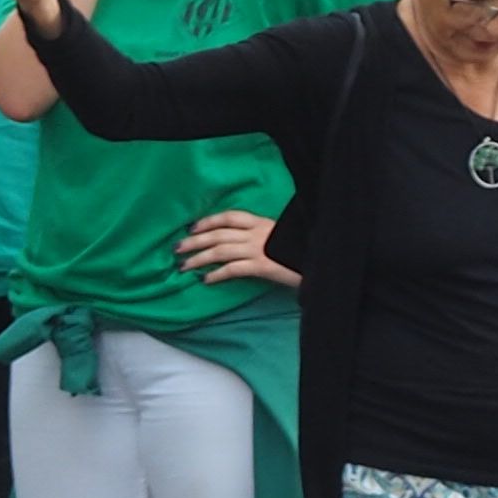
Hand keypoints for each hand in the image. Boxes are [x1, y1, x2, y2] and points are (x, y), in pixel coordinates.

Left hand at [178, 210, 297, 289]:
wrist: (321, 259)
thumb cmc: (301, 250)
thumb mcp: (281, 238)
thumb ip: (264, 238)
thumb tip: (244, 243)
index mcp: (263, 223)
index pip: (229, 216)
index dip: (208, 221)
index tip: (192, 227)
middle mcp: (258, 233)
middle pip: (218, 234)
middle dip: (194, 241)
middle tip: (176, 248)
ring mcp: (259, 249)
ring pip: (220, 250)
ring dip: (199, 258)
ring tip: (184, 267)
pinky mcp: (263, 266)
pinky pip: (233, 269)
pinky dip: (217, 274)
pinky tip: (206, 280)